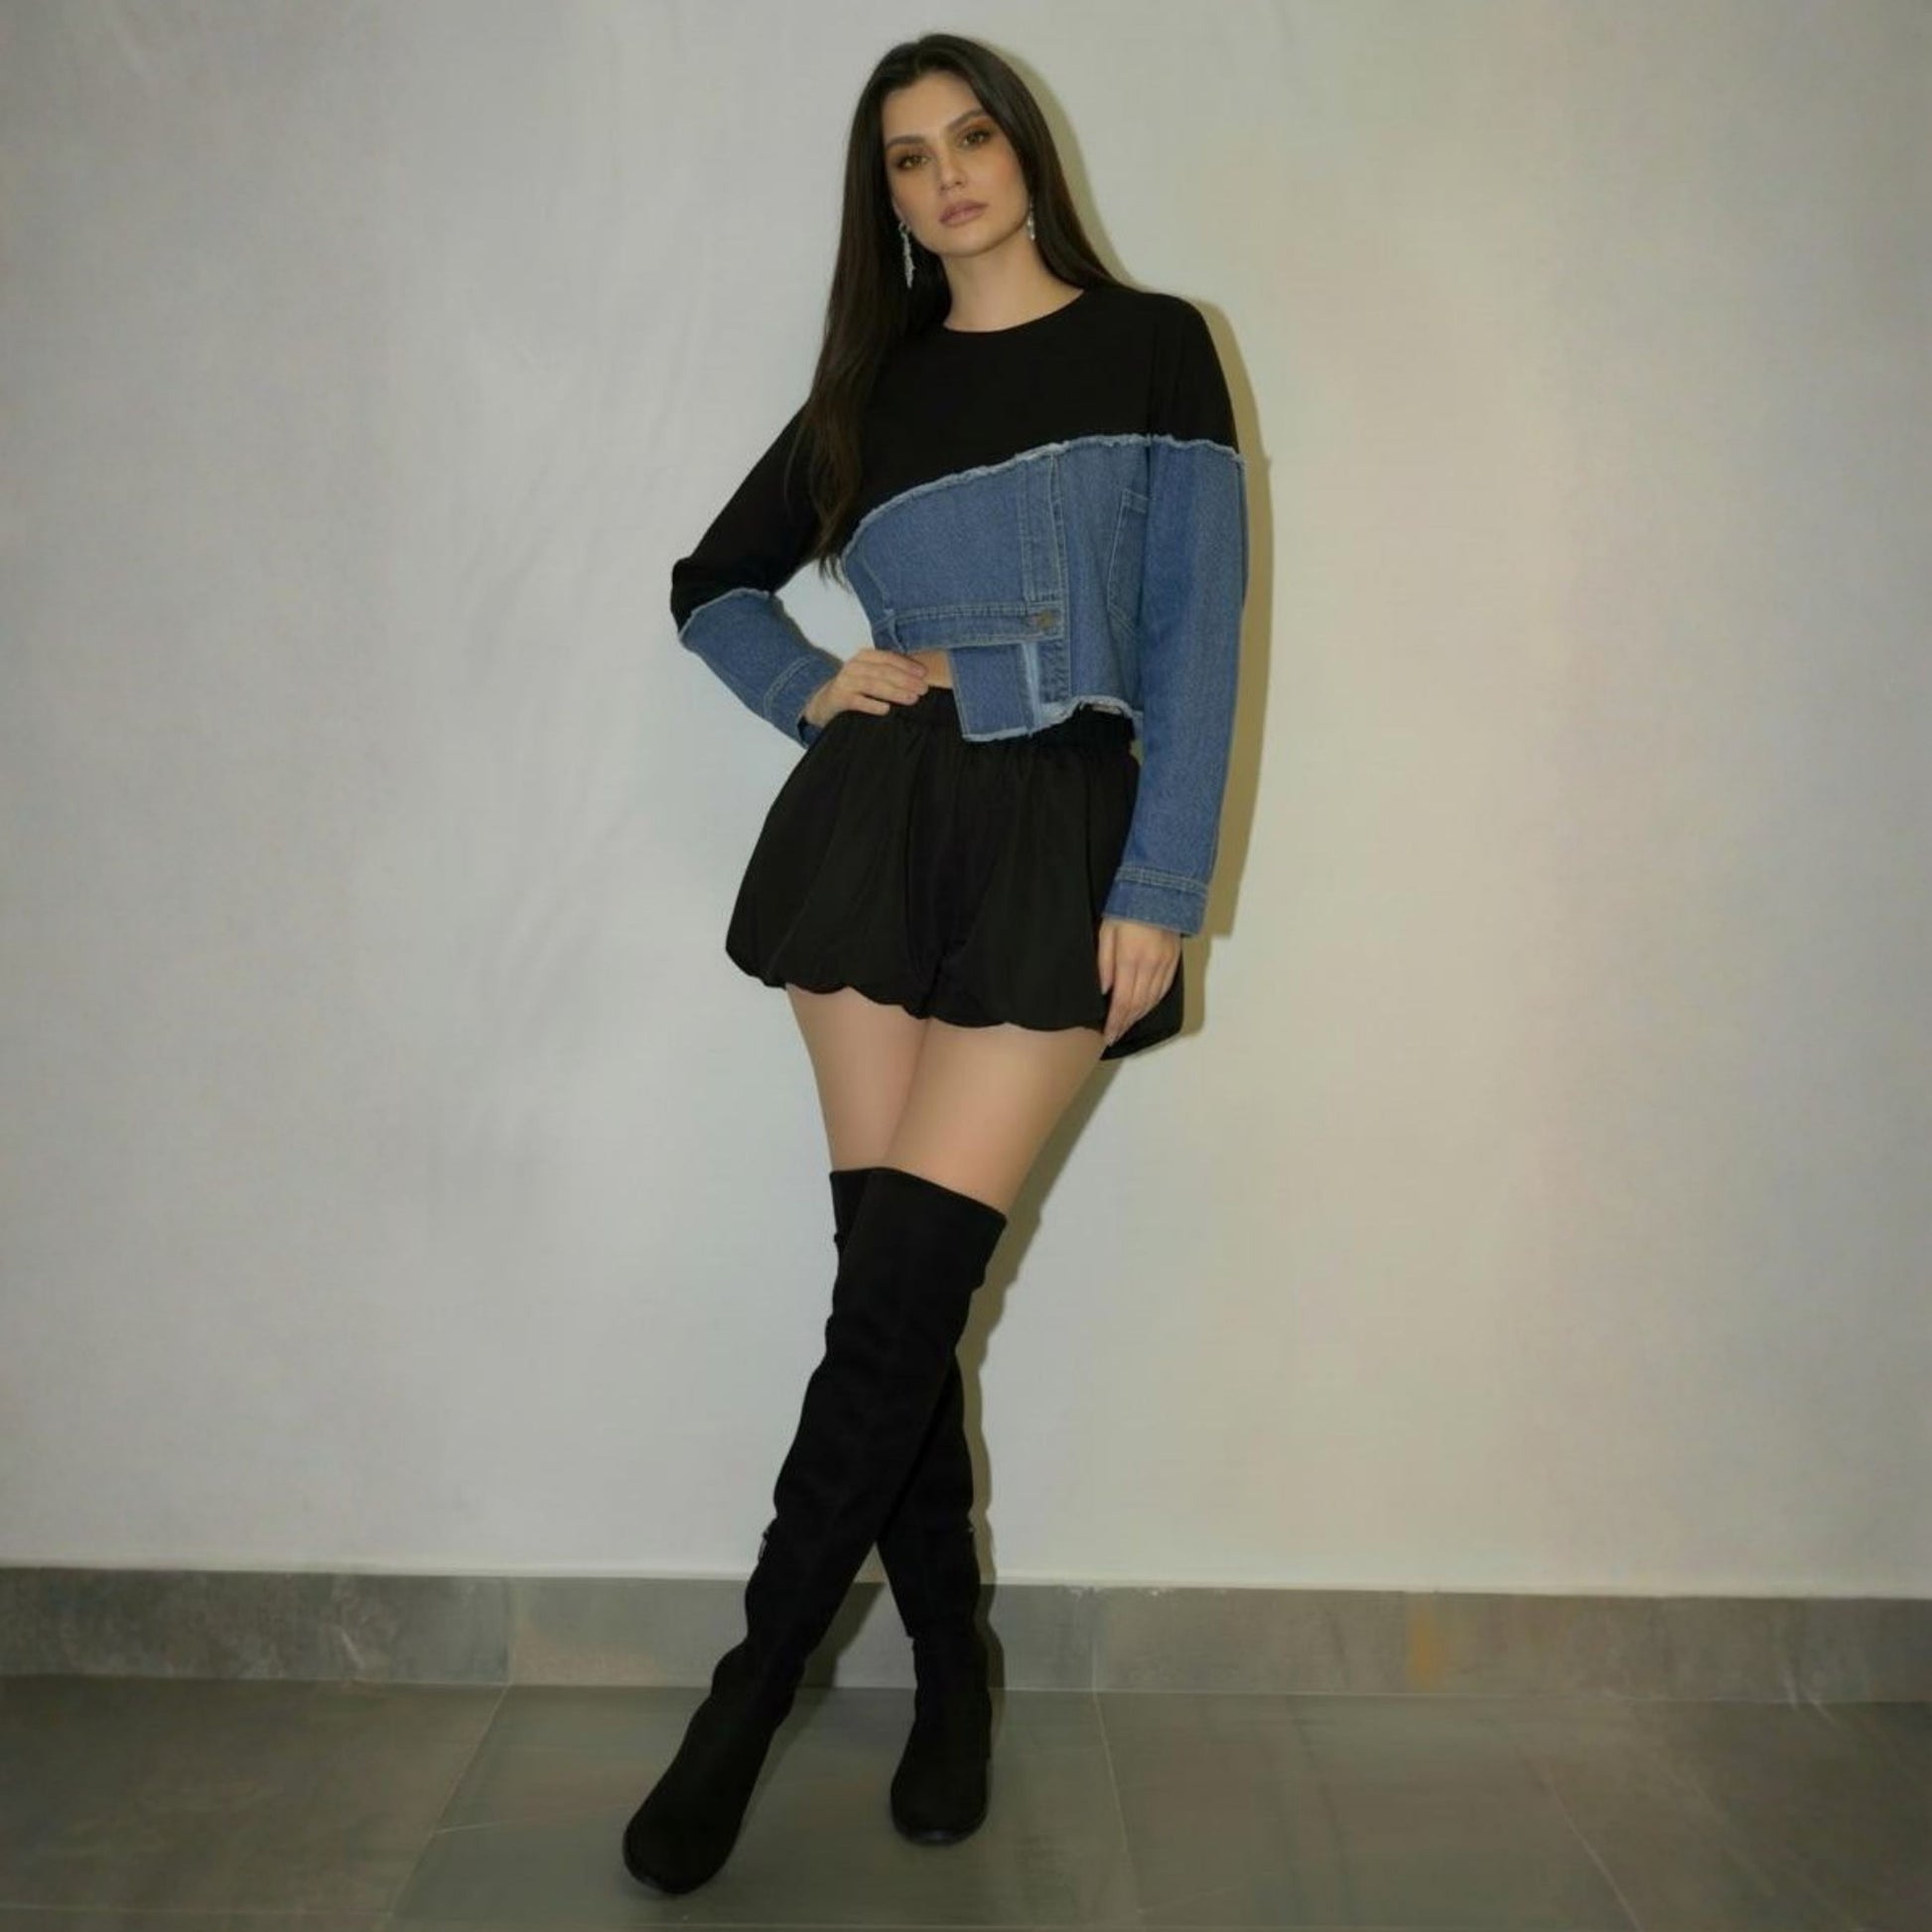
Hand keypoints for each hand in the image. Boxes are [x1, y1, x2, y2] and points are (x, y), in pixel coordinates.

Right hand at [801, 649, 928, 732]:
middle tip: (923, 689)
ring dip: (895, 692)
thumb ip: (889, 673)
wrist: (825, 701)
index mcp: (864, 657)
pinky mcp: (839, 698)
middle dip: (906, 680)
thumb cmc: (855, 688)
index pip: (888, 657)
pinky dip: (873, 705)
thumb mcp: (870, 674)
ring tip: (912, 699)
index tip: (923, 674)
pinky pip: (858, 701)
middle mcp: (854, 666)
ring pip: (873, 685)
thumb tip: (920, 679)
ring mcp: (845, 681)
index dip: (907, 665)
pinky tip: (886, 709)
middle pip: (884, 671)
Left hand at [1096, 916, 1180, 1049]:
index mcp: (1130, 958)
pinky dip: (1153, 1003)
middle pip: (1137, 1004)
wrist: (1158, 889)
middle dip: (1125, 1023)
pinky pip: (1163, 989)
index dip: (1115, 1021)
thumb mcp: (1106, 932)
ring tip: (1126, 1025)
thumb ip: (1104, 963)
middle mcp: (1150, 965)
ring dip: (1138, 1016)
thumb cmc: (1126, 907)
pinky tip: (1144, 1009)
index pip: (1122, 1000)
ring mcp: (1165, 963)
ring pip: (1152, 999)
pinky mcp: (1174, 960)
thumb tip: (1104, 991)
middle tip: (1115, 1035)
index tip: (1108, 1034)